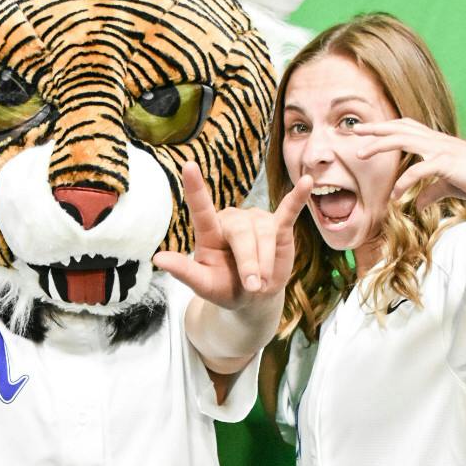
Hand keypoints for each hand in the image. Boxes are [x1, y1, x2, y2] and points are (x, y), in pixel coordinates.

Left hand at [155, 162, 312, 307]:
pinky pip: (289, 210)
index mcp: (210, 232)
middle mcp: (232, 220)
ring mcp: (256, 220)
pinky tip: (307, 182)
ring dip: (265, 262)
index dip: (196, 189)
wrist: (254, 298)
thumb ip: (184, 272)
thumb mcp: (203, 285)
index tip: (188, 166)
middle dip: (249, 263)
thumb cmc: (225, 289)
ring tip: (264, 282)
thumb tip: (158, 260)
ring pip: (265, 235)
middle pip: (242, 234)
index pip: (201, 209)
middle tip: (253, 286)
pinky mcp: (279, 226)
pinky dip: (298, 198)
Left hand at [352, 118, 465, 207]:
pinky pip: (418, 169)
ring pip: (403, 139)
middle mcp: (435, 140)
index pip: (405, 128)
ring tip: (361, 154)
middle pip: (399, 128)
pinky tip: (394, 195)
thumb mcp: (447, 186)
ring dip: (380, 145)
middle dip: (375, 128)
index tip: (366, 130)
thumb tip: (417, 204)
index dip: (385, 127)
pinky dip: (404, 181)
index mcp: (435, 141)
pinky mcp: (446, 162)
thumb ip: (430, 192)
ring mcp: (440, 148)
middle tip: (353, 130)